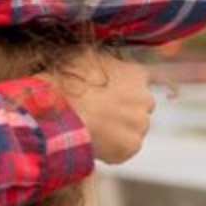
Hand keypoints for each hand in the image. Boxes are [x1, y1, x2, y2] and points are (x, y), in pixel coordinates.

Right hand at [42, 49, 154, 163]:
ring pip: (132, 129)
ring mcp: (140, 124)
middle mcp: (145, 98)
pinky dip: (111, 148)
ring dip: (117, 130)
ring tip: (91, 128)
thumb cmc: (67, 82)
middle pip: (138, 107)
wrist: (60, 112)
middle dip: (123, 110)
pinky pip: (123, 149)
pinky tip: (93, 141)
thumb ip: (100, 60)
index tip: (106, 94)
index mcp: (136, 74)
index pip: (137, 81)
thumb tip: (96, 59)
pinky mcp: (131, 146)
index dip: (121, 88)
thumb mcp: (82, 56)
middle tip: (98, 112)